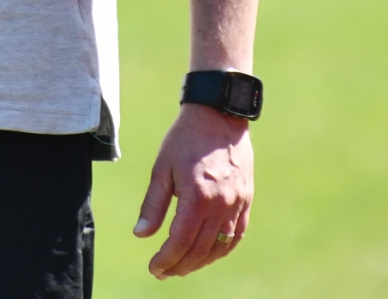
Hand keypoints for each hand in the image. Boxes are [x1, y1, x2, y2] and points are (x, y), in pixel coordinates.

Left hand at [133, 103, 252, 277]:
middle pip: (200, 249)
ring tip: (182, 267)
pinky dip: (222, 249)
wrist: (219, 116)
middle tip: (164, 272)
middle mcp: (220, 205)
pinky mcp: (246, 200)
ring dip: (201, 262)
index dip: (167, 259)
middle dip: (180, 265)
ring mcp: (237, 204)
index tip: (154, 268)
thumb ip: (153, 205)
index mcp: (196, 197)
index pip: (181, 241)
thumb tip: (141, 235)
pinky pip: (236, 235)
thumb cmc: (185, 139)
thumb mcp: (162, 169)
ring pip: (220, 246)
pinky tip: (208, 254)